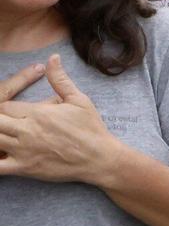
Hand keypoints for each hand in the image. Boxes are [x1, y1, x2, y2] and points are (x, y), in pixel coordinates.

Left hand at [0, 56, 116, 184]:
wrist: (101, 159)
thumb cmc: (91, 129)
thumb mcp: (79, 100)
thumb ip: (60, 79)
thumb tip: (52, 58)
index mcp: (38, 113)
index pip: (5, 104)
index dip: (3, 105)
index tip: (10, 110)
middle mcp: (27, 130)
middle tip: (6, 122)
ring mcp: (24, 150)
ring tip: (3, 133)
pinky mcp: (25, 168)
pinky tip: (0, 153)